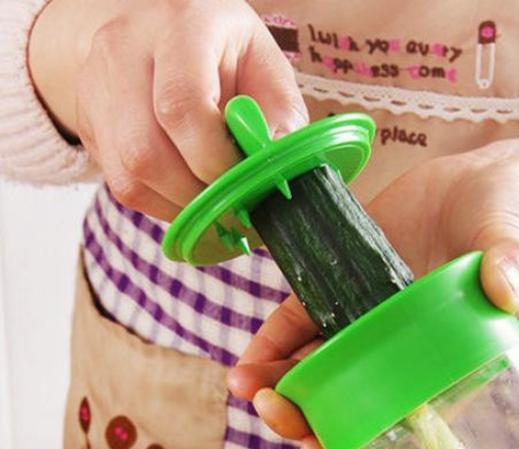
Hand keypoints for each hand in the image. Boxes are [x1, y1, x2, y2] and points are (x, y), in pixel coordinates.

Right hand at [28, 0, 306, 220]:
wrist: (162, 33)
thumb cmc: (227, 56)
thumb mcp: (267, 71)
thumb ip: (280, 120)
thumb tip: (277, 173)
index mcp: (180, 25)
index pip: (181, 106)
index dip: (215, 161)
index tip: (244, 182)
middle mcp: (125, 49)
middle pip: (146, 150)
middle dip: (199, 193)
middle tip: (234, 203)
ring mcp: (97, 86)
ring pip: (130, 175)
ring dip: (181, 205)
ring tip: (214, 200)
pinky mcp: (89, 123)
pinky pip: (122, 185)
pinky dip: (163, 204)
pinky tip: (189, 193)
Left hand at [227, 137, 518, 448]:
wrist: (481, 182)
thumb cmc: (513, 221)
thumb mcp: (515, 241)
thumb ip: (512, 263)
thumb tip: (508, 288)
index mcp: (444, 369)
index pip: (401, 430)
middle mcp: (400, 358)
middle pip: (350, 410)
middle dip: (307, 423)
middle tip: (277, 413)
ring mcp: (365, 328)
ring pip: (317, 375)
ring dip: (279, 390)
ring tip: (246, 387)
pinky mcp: (340, 291)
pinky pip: (299, 325)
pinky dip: (271, 345)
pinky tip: (247, 359)